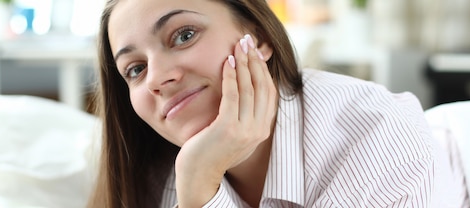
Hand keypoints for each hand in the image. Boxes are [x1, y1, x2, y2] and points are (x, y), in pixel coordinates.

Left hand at [175, 34, 276, 206]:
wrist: (199, 175)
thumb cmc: (212, 151)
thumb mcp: (235, 133)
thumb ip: (245, 116)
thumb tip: (247, 90)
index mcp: (262, 130)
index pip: (270, 93)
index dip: (263, 70)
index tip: (256, 52)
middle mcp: (258, 130)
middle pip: (261, 87)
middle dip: (255, 61)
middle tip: (248, 41)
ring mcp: (244, 130)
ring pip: (248, 89)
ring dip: (243, 64)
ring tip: (238, 46)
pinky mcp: (227, 128)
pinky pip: (232, 96)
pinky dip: (231, 76)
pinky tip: (227, 62)